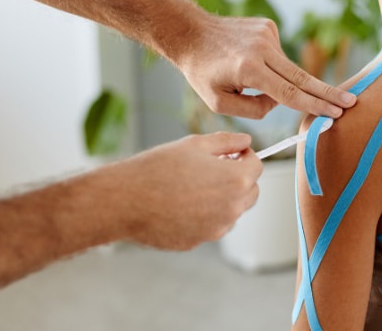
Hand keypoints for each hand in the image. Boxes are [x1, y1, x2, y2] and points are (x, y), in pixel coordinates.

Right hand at [100, 132, 261, 250]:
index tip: (231, 154)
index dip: (245, 156)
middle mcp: (231, 208)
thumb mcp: (195, 144)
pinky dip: (203, 215)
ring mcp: (215, 229)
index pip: (257, 166)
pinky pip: (210, 225)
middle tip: (214, 168)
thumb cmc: (157, 169)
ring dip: (222, 198)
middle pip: (250, 191)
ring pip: (231, 211)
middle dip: (239, 178)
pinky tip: (179, 204)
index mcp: (235, 181)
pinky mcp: (198, 241)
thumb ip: (227, 142)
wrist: (124, 201)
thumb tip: (245, 141)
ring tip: (192, 186)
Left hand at [175, 14, 355, 119]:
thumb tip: (279, 103)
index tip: (335, 112)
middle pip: (302, 78)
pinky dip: (269, 64)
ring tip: (242, 76)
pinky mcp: (269, 26)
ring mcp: (268, 34)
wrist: (191, 32)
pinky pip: (277, 55)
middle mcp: (262, 49)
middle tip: (351, 102)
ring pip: (287, 68)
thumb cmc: (202, 72)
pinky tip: (247, 59)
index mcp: (249, 70)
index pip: (290, 93)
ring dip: (278, 79)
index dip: (315, 105)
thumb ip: (253, 110)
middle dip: (327, 93)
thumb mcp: (219, 103)